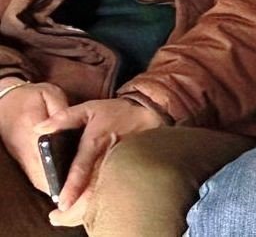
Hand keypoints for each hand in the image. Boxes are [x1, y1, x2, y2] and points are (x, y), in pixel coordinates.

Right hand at [0, 80, 68, 192]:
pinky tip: (61, 183)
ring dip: (51, 186)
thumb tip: (69, 131)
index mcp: (31, 131)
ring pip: (35, 178)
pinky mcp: (19, 157)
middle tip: (78, 195)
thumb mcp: (50, 95)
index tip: (73, 185)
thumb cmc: (31, 96)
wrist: (4, 98)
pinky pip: (32, 174)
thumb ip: (62, 113)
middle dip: (57, 187)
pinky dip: (46, 180)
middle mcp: (23, 148)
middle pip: (40, 175)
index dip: (59, 175)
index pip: (45, 160)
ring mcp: (19, 155)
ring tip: (73, 193)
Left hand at [35, 97, 166, 225]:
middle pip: (94, 187)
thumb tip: (38, 128)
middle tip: (61, 215)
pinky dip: (104, 200)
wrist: (150, 115)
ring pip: (106, 191)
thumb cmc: (117, 113)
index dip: (73, 186)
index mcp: (96, 142)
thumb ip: (63, 118)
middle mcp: (109, 156)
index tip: (63, 203)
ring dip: (89, 206)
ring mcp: (122, 165)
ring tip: (71, 215)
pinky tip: (91, 206)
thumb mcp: (89, 109)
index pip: (82, 167)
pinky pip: (116, 189)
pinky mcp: (130, 170)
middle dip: (78, 205)